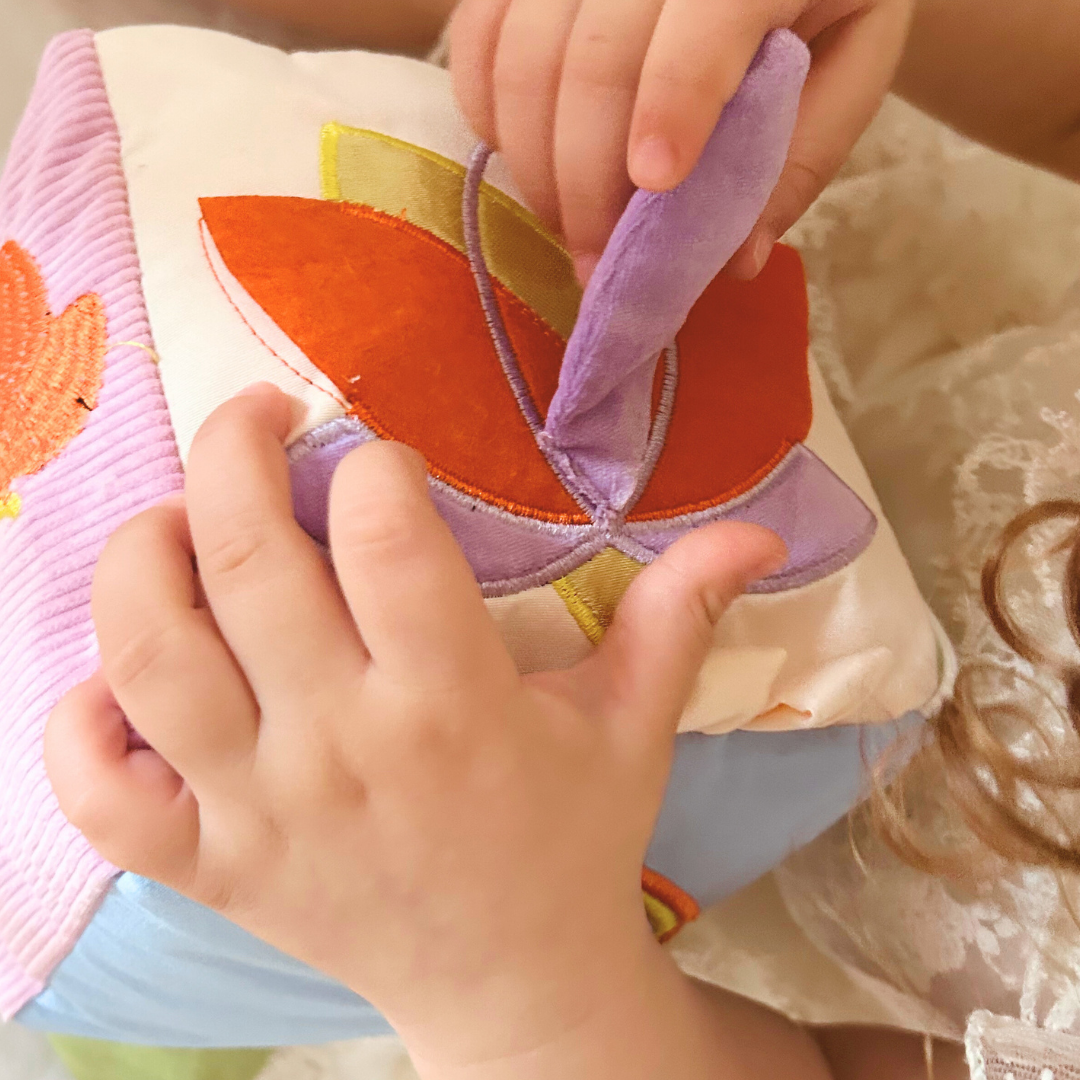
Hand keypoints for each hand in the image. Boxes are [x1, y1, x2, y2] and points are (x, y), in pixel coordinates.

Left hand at [45, 384, 783, 1069]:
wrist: (513, 989)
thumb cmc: (573, 841)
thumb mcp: (635, 726)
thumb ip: (683, 612)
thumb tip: (760, 529)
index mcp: (454, 704)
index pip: (386, 535)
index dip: (375, 465)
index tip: (381, 458)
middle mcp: (343, 749)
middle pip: (244, 562)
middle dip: (235, 451)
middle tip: (258, 421)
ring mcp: (258, 813)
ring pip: (145, 652)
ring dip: (144, 554)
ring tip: (181, 522)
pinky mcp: (207, 868)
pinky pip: (99, 785)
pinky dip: (80, 715)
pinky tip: (130, 675)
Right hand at [450, 0, 913, 282]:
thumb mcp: (851, 65)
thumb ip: (803, 153)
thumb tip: (734, 260)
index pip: (705, 21)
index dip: (672, 102)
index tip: (654, 186)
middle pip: (596, 58)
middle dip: (589, 182)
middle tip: (600, 266)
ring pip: (524, 57)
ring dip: (537, 166)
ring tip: (570, 228)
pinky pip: (479, 39)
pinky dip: (489, 115)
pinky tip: (527, 161)